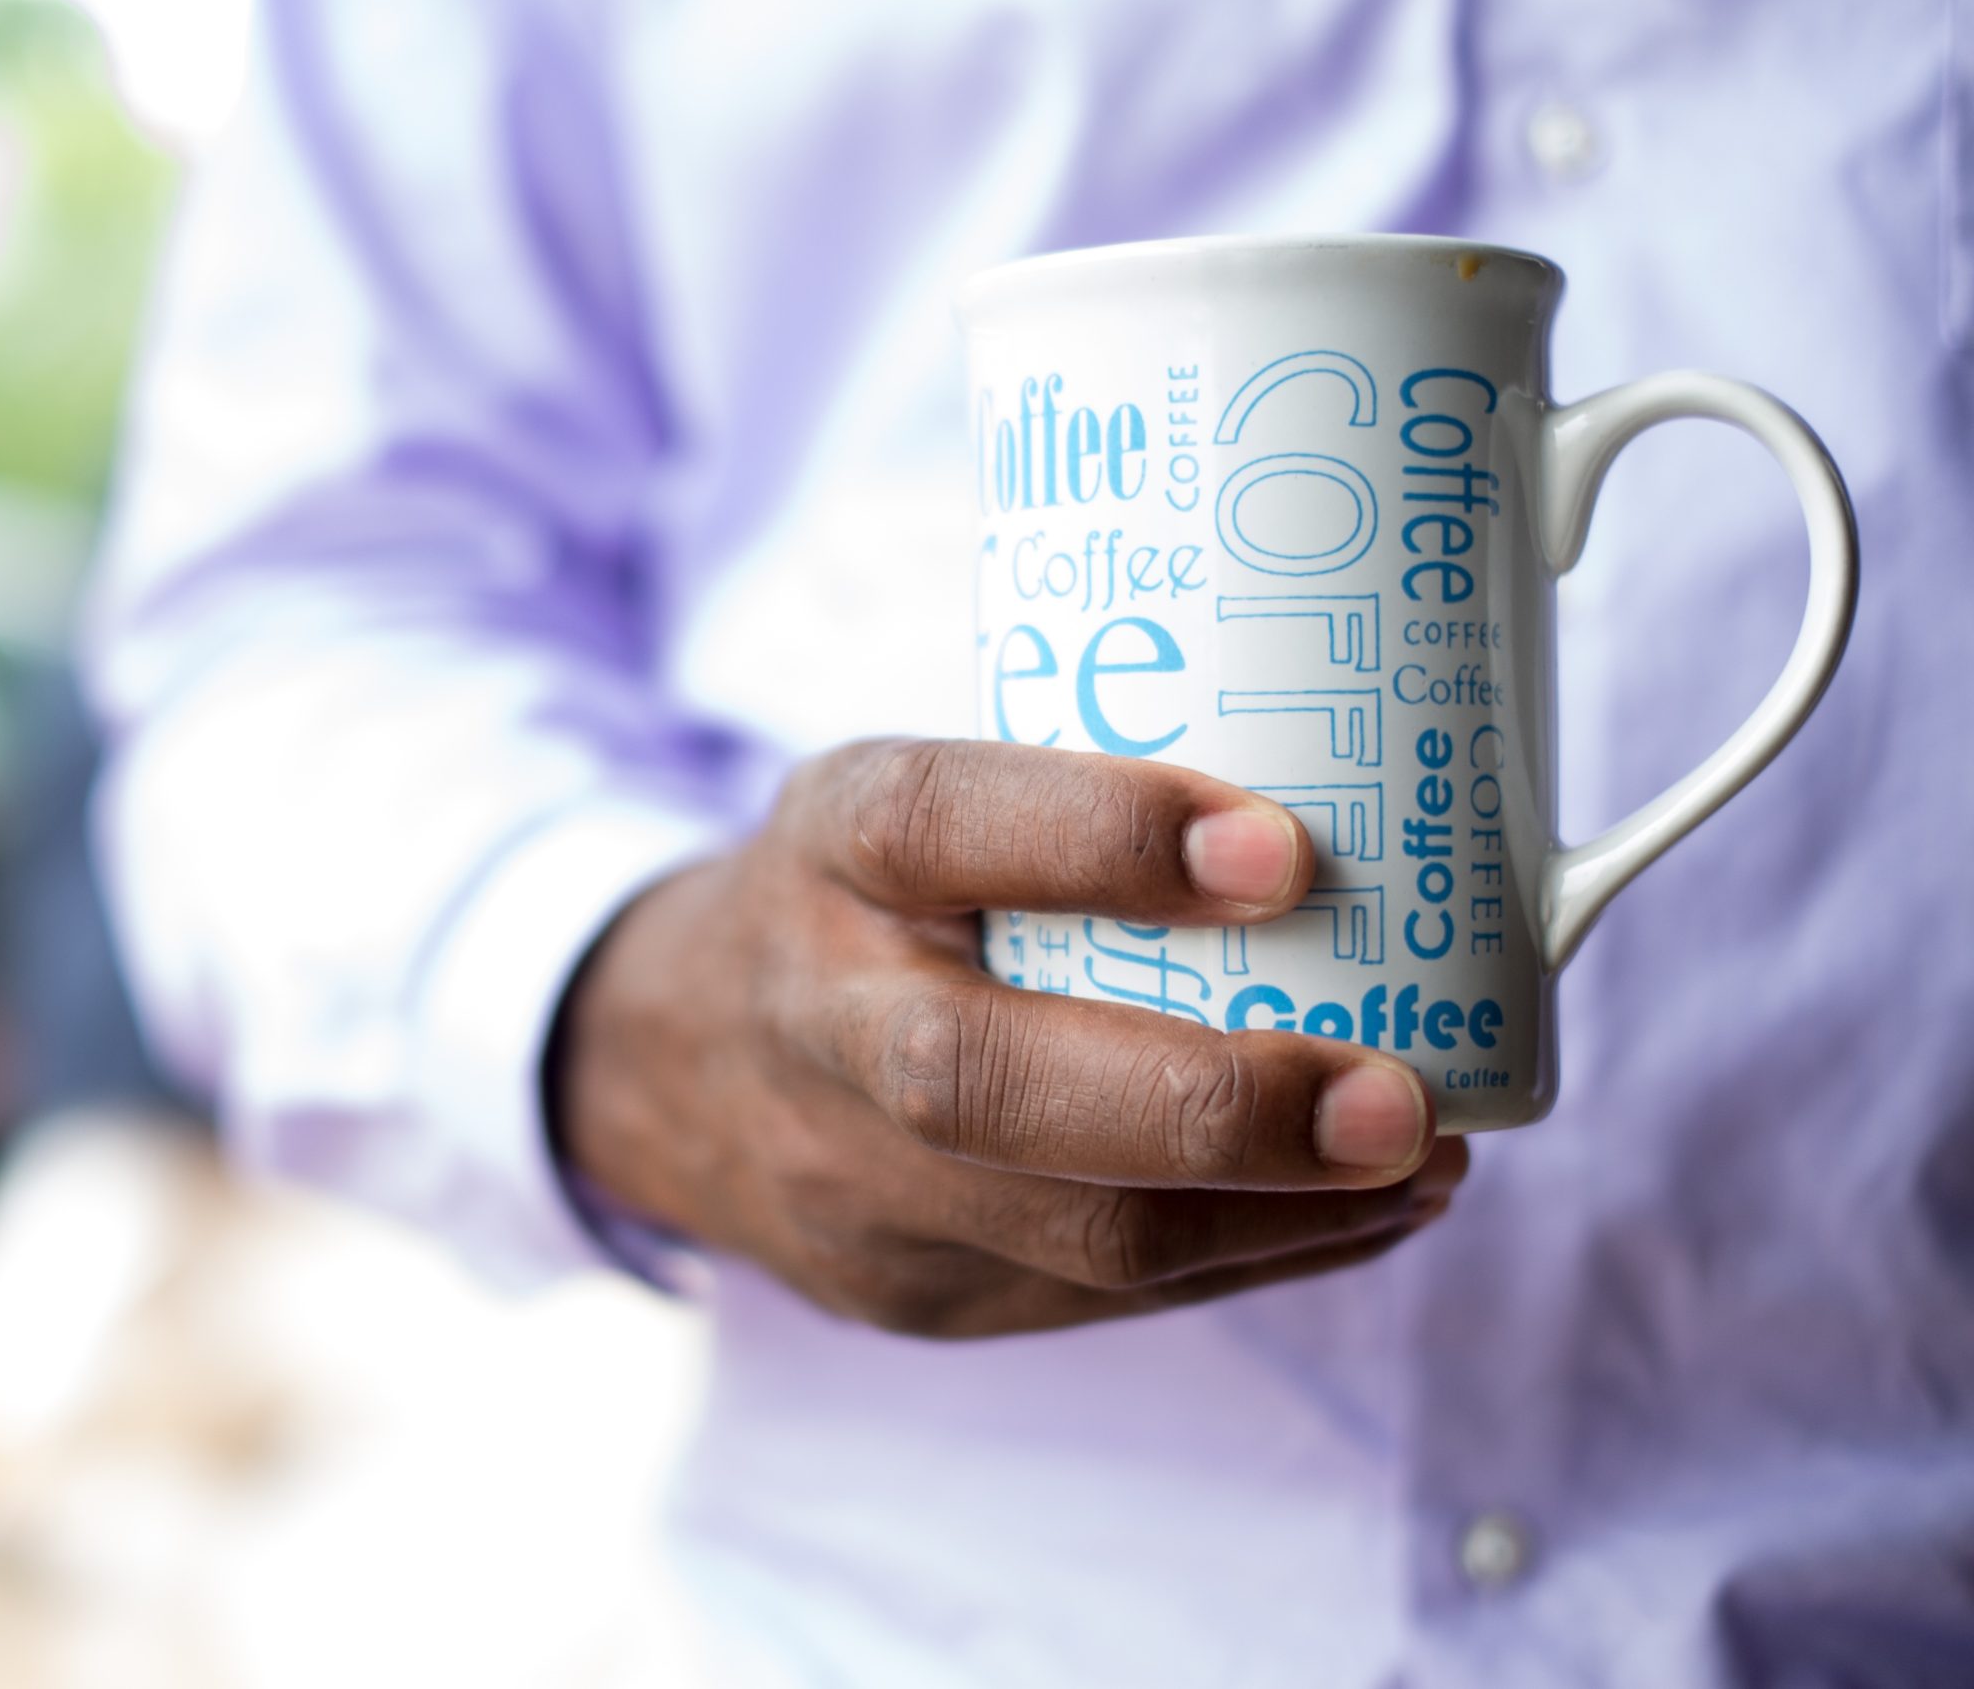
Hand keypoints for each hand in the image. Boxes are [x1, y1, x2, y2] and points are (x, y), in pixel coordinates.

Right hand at [550, 739, 1466, 1337]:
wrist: (675, 1062)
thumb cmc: (864, 900)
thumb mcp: (913, 798)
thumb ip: (1072, 800)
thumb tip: (1373, 800)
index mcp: (830, 848)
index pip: (933, 826)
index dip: (1104, 837)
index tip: (1283, 851)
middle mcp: (819, 1015)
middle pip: (981, 1086)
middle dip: (1214, 1107)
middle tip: (1395, 1099)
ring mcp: (850, 1181)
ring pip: (1073, 1236)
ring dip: (1281, 1210)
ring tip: (1422, 1159)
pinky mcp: (908, 1292)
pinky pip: (1104, 1299)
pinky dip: (1256, 1256)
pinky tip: (1356, 1214)